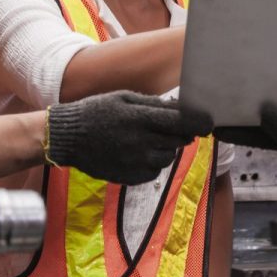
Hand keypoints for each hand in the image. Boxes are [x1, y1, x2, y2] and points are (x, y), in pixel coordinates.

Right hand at [45, 91, 213, 185]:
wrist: (67, 137)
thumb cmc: (97, 112)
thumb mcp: (124, 99)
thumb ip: (154, 104)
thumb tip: (181, 107)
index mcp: (139, 118)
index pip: (182, 122)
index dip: (200, 123)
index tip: (208, 124)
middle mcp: (139, 142)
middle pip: (179, 141)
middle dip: (180, 134)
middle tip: (169, 128)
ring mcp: (134, 162)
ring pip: (168, 158)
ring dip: (166, 149)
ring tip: (147, 140)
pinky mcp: (129, 177)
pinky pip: (154, 172)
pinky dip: (152, 164)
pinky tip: (137, 153)